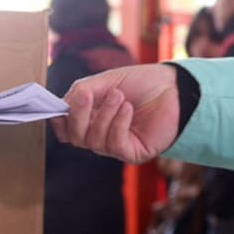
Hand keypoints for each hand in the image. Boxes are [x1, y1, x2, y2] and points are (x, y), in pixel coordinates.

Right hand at [49, 64, 179, 163]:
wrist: (173, 87)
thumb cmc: (141, 83)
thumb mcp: (106, 80)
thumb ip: (82, 90)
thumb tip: (61, 106)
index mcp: (91, 117)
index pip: (66, 128)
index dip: (60, 120)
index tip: (61, 107)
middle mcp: (100, 133)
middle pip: (75, 137)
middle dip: (78, 115)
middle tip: (88, 95)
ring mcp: (116, 145)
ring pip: (94, 141)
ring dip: (104, 115)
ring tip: (119, 96)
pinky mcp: (132, 153)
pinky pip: (115, 145)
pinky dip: (118, 124)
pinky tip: (128, 109)